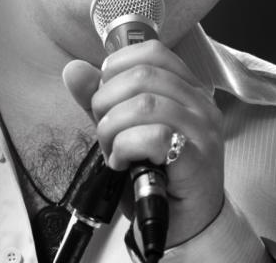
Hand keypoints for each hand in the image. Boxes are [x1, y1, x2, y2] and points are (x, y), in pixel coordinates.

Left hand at [65, 41, 223, 247]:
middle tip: (102, 126)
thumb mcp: (124, 129)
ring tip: (110, 148)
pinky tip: (121, 162)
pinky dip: (125, 147)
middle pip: (143, 75)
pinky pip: (153, 136)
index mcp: (187, 87)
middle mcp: (200, 102)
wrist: (185, 224)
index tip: (103, 91)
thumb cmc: (156, 173)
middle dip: (107, 99)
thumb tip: (74, 69)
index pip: (153, 51)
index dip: (117, 65)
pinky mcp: (197, 159)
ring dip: (112, 127)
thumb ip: (101, 99)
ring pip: (145, 104)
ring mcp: (202, 129)